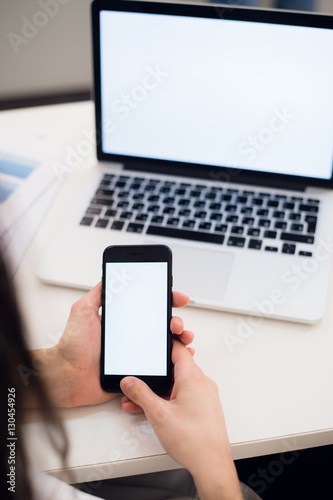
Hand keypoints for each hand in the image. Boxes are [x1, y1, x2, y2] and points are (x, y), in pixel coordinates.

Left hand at [30, 283, 191, 407]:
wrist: (67, 375)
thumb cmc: (72, 346)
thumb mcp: (83, 310)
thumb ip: (98, 294)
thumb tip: (110, 276)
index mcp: (123, 321)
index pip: (149, 307)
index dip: (166, 300)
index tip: (177, 297)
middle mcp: (132, 336)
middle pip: (162, 325)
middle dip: (176, 321)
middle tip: (175, 324)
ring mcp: (136, 353)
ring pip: (165, 345)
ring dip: (180, 340)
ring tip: (182, 339)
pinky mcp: (137, 371)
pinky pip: (160, 367)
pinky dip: (175, 361)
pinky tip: (181, 356)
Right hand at [120, 341, 242, 499]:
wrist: (212, 465)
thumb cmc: (194, 441)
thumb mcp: (158, 414)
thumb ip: (141, 394)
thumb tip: (130, 382)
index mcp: (193, 377)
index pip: (178, 349)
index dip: (163, 345)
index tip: (152, 345)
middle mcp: (202, 383)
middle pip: (175, 369)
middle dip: (153, 377)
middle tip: (137, 381)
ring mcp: (204, 396)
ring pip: (177, 386)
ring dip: (158, 392)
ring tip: (138, 403)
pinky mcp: (204, 408)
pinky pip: (183, 397)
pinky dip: (168, 401)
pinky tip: (154, 412)